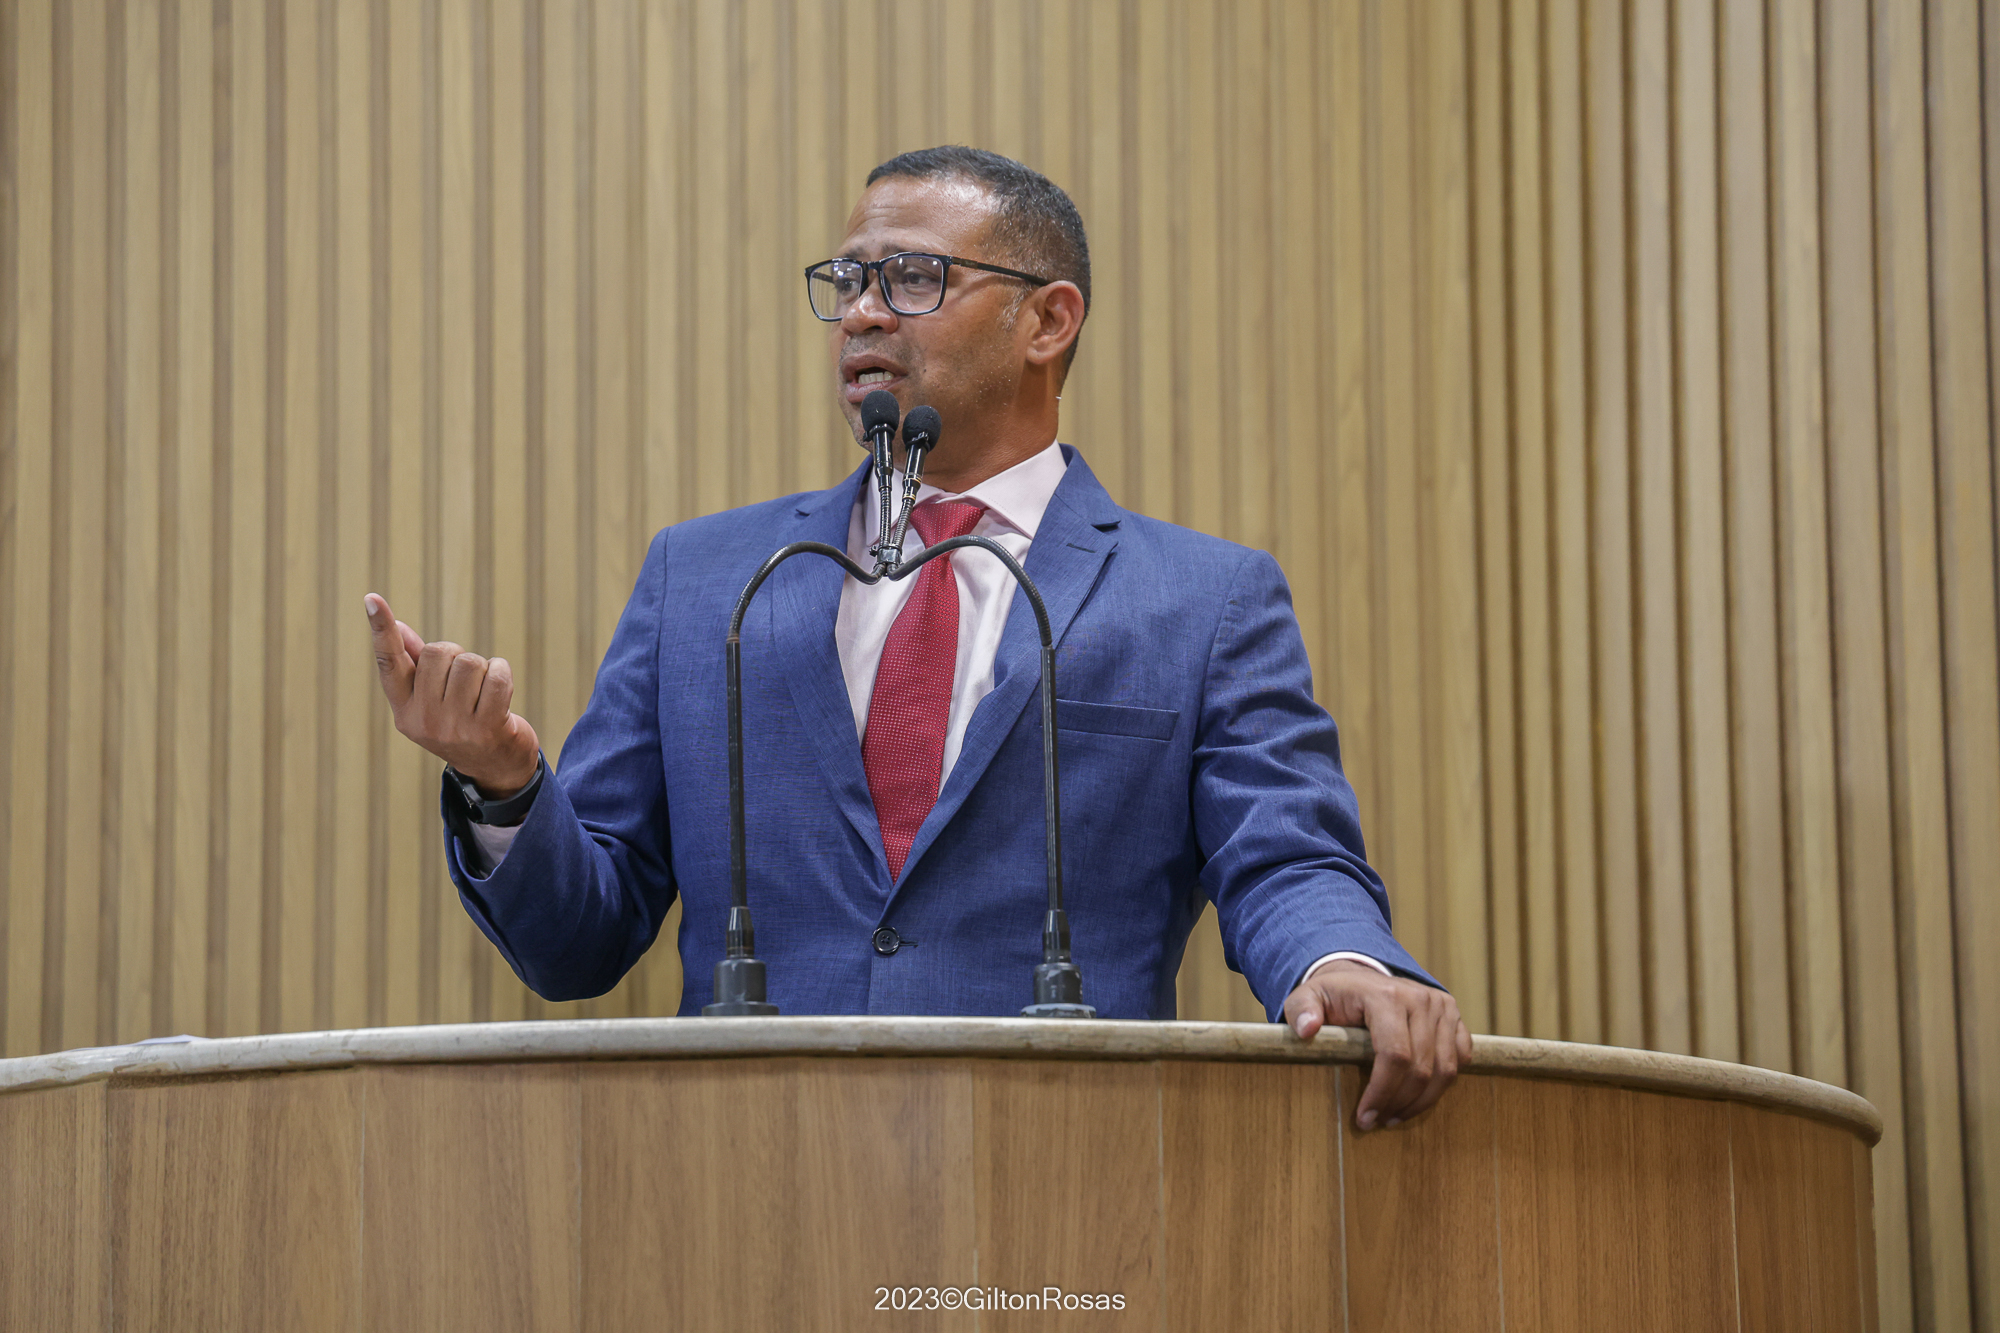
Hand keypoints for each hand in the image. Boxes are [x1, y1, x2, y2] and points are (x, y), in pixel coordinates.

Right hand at [364, 593, 540, 796]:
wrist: (496, 768)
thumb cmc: (462, 723)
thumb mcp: (433, 699)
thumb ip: (415, 665)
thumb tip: (398, 626)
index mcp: (405, 710)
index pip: (390, 663)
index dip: (382, 630)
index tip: (372, 598)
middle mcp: (424, 720)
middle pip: (438, 652)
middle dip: (457, 656)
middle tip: (466, 684)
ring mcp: (454, 727)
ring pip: (468, 662)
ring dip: (483, 668)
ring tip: (483, 693)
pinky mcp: (487, 728)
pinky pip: (496, 676)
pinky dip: (503, 673)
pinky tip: (502, 691)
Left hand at [1283, 960, 1471, 1132]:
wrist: (1360, 976)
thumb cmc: (1332, 996)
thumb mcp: (1306, 997)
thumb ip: (1301, 1010)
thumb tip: (1306, 1030)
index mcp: (1386, 995)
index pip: (1395, 1055)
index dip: (1382, 1092)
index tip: (1364, 1117)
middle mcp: (1420, 999)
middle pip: (1422, 1068)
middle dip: (1399, 1103)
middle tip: (1378, 1121)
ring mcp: (1442, 1006)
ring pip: (1445, 1069)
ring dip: (1422, 1101)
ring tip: (1395, 1115)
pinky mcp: (1455, 1016)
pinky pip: (1460, 1059)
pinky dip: (1442, 1085)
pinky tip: (1418, 1098)